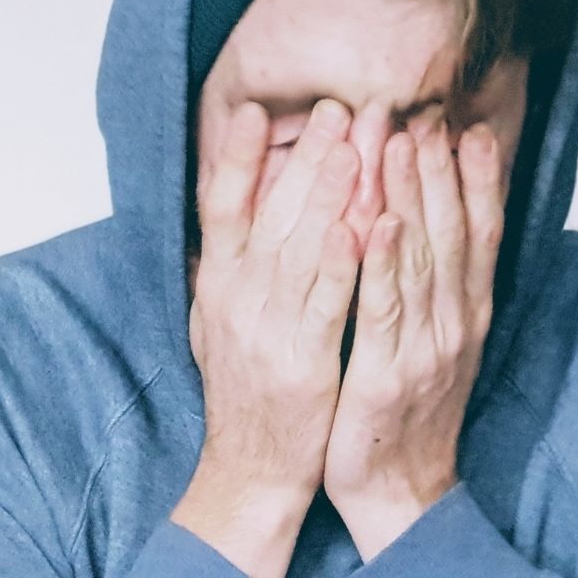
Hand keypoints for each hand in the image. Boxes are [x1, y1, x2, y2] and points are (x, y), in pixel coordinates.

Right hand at [174, 99, 361, 577]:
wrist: (251, 470)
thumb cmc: (243, 394)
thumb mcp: (213, 323)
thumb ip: (221, 270)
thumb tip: (221, 219)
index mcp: (216, 285)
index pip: (220, 207)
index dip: (237, 158)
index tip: (255, 111)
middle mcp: (236, 299)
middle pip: (271, 214)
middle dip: (306, 157)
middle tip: (339, 107)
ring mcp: (267, 329)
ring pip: (302, 248)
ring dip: (330, 192)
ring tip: (357, 143)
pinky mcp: (303, 360)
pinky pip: (326, 303)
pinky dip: (344, 263)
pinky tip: (364, 225)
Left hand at [323, 124, 505, 559]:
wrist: (398, 492)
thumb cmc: (401, 412)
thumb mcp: (428, 341)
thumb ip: (432, 286)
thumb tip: (426, 225)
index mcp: (464, 313)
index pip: (477, 231)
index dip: (474, 177)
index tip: (464, 122)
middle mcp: (454, 323)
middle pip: (451, 231)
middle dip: (438, 167)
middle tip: (425, 110)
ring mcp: (424, 347)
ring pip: (420, 258)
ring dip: (411, 196)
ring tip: (400, 142)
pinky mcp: (384, 373)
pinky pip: (382, 309)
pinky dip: (382, 264)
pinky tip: (375, 223)